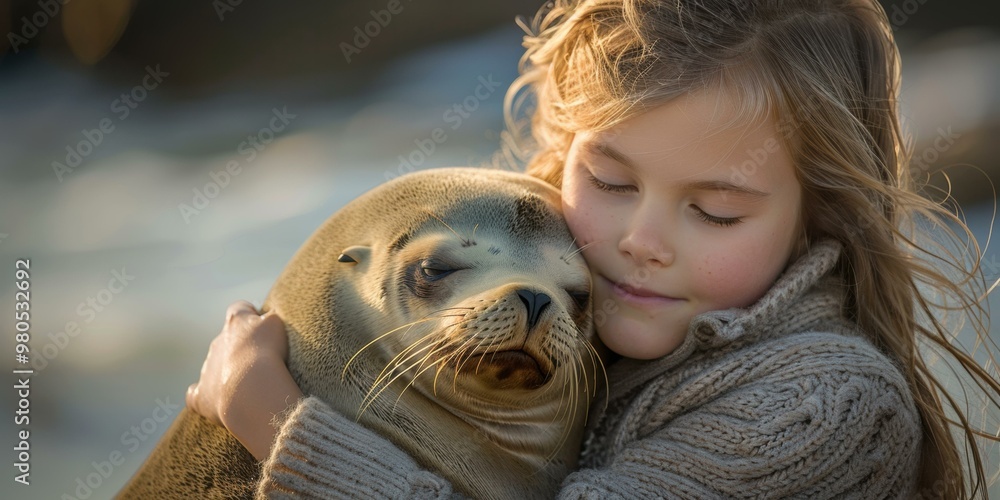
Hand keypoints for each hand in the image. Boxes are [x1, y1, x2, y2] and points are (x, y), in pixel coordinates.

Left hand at [186, 301, 303, 460]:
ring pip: (215, 366)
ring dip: (229, 373)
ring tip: (251, 386)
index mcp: (236, 322)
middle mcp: (217, 342)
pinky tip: (216, 400)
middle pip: (227, 340)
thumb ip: (271, 318)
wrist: (251, 387)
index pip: (240, 309)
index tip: (262, 323)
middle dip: (241, 349)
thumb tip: (267, 317)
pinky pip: (196, 394)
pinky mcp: (201, 394)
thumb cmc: (268, 352)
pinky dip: (205, 395)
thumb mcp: (277, 325)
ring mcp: (207, 368)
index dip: (250, 314)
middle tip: (263, 362)